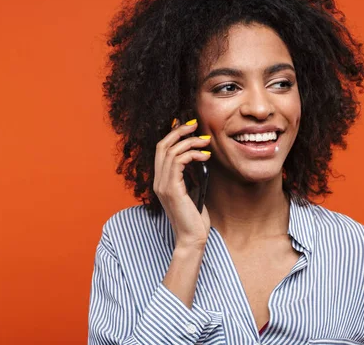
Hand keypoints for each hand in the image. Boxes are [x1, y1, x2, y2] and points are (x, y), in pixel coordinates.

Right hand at [153, 119, 211, 249]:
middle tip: (196, 125)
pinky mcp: (172, 189)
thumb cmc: (195, 218)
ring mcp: (163, 185)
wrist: (192, 238)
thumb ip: (191, 176)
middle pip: (162, 145)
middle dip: (179, 131)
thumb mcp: (193, 191)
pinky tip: (205, 156)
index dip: (173, 135)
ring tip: (205, 142)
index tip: (189, 127)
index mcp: (161, 181)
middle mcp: (158, 181)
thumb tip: (199, 158)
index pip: (161, 150)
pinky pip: (178, 162)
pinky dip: (192, 154)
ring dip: (190, 142)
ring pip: (170, 151)